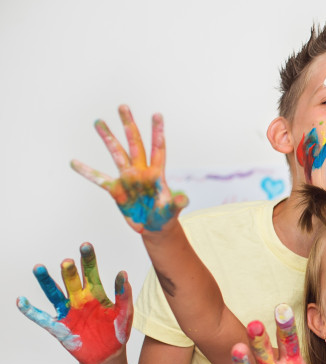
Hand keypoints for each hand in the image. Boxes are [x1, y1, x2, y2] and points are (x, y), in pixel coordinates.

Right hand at [16, 243, 131, 363]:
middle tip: (67, 262)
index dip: (88, 259)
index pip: (90, 272)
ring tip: (39, 268)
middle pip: (71, 280)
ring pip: (54, 293)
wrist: (109, 355)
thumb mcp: (124, 313)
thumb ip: (124, 295)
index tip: (85, 245)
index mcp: (95, 293)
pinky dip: (30, 311)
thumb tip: (123, 275)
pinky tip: (21, 301)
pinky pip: (42, 318)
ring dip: (46, 282)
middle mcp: (79, 299)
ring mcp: (68, 312)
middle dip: (68, 271)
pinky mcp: (60, 327)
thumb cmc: (117, 331)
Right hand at [71, 104, 188, 231]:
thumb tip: (184, 199)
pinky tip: (74, 162)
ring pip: (116, 153)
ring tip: (98, 121)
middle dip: (129, 125)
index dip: (157, 132)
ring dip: (108, 138)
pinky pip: (99, 179)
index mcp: (156, 174)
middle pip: (134, 143)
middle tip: (123, 106)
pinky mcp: (116, 190)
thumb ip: (177, 204)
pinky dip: (87, 172)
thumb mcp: (171, 211)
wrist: (154, 227)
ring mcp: (127, 179)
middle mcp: (140, 171)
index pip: (158, 149)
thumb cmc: (165, 217)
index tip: (157, 114)